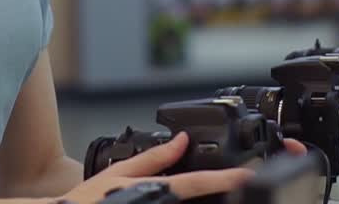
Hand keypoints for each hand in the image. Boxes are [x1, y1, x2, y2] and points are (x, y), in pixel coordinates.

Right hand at [61, 134, 306, 203]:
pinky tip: (201, 202)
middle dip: (225, 194)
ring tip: (225, 193)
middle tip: (241, 185)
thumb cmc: (86, 201)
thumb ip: (154, 158)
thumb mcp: (119, 174)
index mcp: (158, 191)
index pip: (200, 181)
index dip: (229, 178)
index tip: (252, 173)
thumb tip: (180, 141)